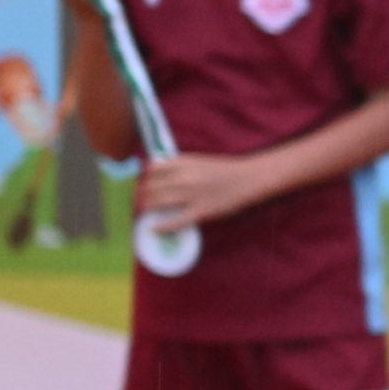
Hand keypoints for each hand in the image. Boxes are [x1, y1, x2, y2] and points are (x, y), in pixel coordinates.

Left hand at [135, 153, 271, 229]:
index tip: (143, 186)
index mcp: (183, 162)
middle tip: (139, 203)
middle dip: (141, 197)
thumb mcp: (199, 160)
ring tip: (144, 214)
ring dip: (147, 210)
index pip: (151, 169)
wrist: (249, 179)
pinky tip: (154, 228)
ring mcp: (191, 195)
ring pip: (157, 203)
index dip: (144, 179)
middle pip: (150, 188)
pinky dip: (162, 226)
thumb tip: (158, 171)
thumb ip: (179, 165)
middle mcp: (183, 177)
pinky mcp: (200, 211)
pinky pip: (175, 221)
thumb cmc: (225, 169)